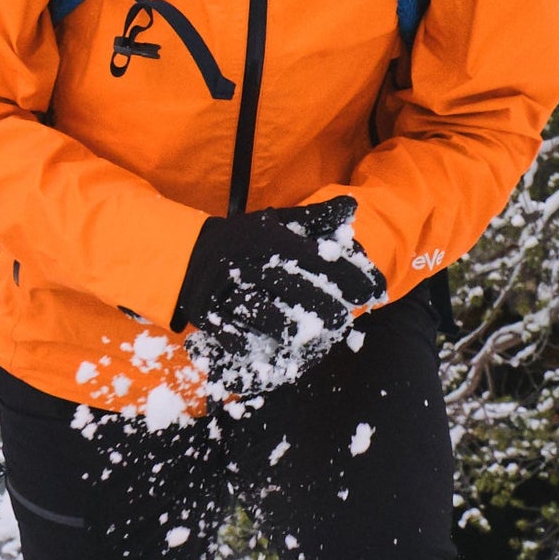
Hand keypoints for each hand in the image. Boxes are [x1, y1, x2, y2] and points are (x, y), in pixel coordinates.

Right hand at [170, 200, 386, 399]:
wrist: (187, 257)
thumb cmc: (244, 242)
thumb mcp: (276, 223)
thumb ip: (314, 219)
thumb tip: (352, 206)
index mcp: (263, 235)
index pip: (313, 256)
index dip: (346, 275)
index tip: (371, 292)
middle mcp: (242, 260)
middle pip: (291, 286)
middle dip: (322, 306)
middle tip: (343, 320)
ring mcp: (223, 290)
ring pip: (264, 314)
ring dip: (293, 330)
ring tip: (315, 338)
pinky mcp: (207, 315)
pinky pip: (235, 337)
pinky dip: (257, 347)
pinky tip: (278, 353)